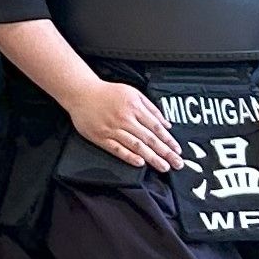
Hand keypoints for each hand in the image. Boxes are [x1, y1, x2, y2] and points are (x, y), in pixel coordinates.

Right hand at [63, 76, 181, 174]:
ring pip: (136, 145)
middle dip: (165, 152)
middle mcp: (125, 118)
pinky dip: (129, 156)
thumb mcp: (133, 93)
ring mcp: (113, 129)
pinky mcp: (101, 137)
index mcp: (134, 107)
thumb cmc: (107, 93)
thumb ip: (151, 108)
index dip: (168, 140)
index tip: (177, 150)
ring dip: (152, 157)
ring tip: (163, 166)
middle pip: (149, 138)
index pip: (156, 127)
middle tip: (177, 163)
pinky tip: (140, 163)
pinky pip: (118, 149)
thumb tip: (167, 124)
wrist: (81, 93)